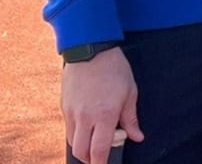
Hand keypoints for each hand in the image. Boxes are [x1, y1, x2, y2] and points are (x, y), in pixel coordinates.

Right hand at [63, 47, 142, 163]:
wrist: (90, 49)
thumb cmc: (114, 69)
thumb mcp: (130, 92)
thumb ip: (131, 118)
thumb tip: (137, 137)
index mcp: (104, 115)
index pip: (99, 150)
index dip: (102, 163)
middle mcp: (85, 117)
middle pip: (81, 152)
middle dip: (90, 159)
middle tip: (101, 156)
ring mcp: (72, 112)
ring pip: (72, 142)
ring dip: (83, 147)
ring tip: (96, 140)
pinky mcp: (64, 106)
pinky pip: (69, 128)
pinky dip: (77, 134)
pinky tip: (88, 127)